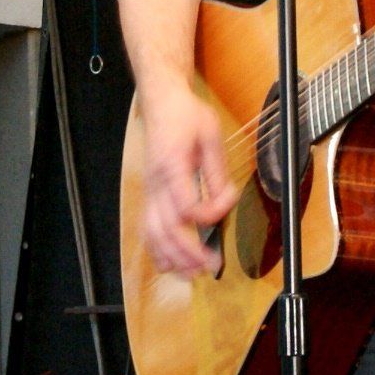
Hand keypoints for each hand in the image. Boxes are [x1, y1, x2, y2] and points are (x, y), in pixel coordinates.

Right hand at [137, 83, 233, 276]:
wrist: (161, 102)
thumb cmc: (185, 115)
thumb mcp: (210, 135)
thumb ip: (217, 171)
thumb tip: (224, 199)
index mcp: (173, 166)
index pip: (186, 205)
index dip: (209, 213)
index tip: (227, 201)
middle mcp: (157, 184)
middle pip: (167, 228)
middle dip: (188, 252)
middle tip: (211, 266)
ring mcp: (150, 191)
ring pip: (153, 233)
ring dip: (172, 257)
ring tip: (191, 273)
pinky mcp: (149, 194)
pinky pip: (147, 228)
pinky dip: (156, 249)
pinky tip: (168, 263)